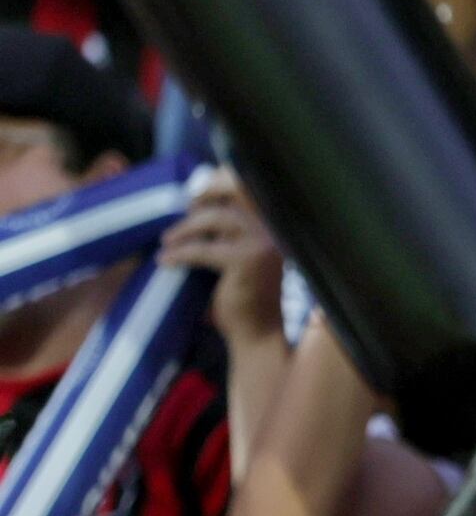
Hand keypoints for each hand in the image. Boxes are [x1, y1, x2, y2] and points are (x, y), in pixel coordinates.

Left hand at [158, 168, 284, 348]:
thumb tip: (192, 209)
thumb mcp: (237, 258)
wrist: (257, 334)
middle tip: (180, 215)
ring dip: (185, 227)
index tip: (195, 196)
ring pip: (215, 218)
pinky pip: (203, 249)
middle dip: (202, 197)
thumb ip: (226, 234)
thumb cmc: (242, 298)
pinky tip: (165, 260)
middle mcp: (271, 230)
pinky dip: (180, 253)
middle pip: (234, 193)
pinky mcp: (246, 261)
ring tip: (167, 241)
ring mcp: (261, 244)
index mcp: (271, 227)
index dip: (221, 181)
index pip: (249, 187)